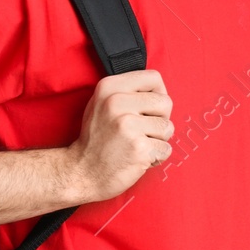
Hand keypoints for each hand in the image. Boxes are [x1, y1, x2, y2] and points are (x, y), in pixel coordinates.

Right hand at [65, 69, 173, 201]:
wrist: (82, 172)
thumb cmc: (96, 140)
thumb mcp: (101, 104)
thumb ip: (127, 92)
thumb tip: (158, 89)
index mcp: (109, 87)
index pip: (153, 78)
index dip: (157, 94)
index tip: (147, 109)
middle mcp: (116, 103)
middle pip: (165, 102)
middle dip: (160, 119)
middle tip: (141, 131)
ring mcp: (128, 126)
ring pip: (168, 127)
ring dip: (158, 141)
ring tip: (137, 145)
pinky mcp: (139, 148)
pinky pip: (166, 149)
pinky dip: (156, 157)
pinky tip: (138, 158)